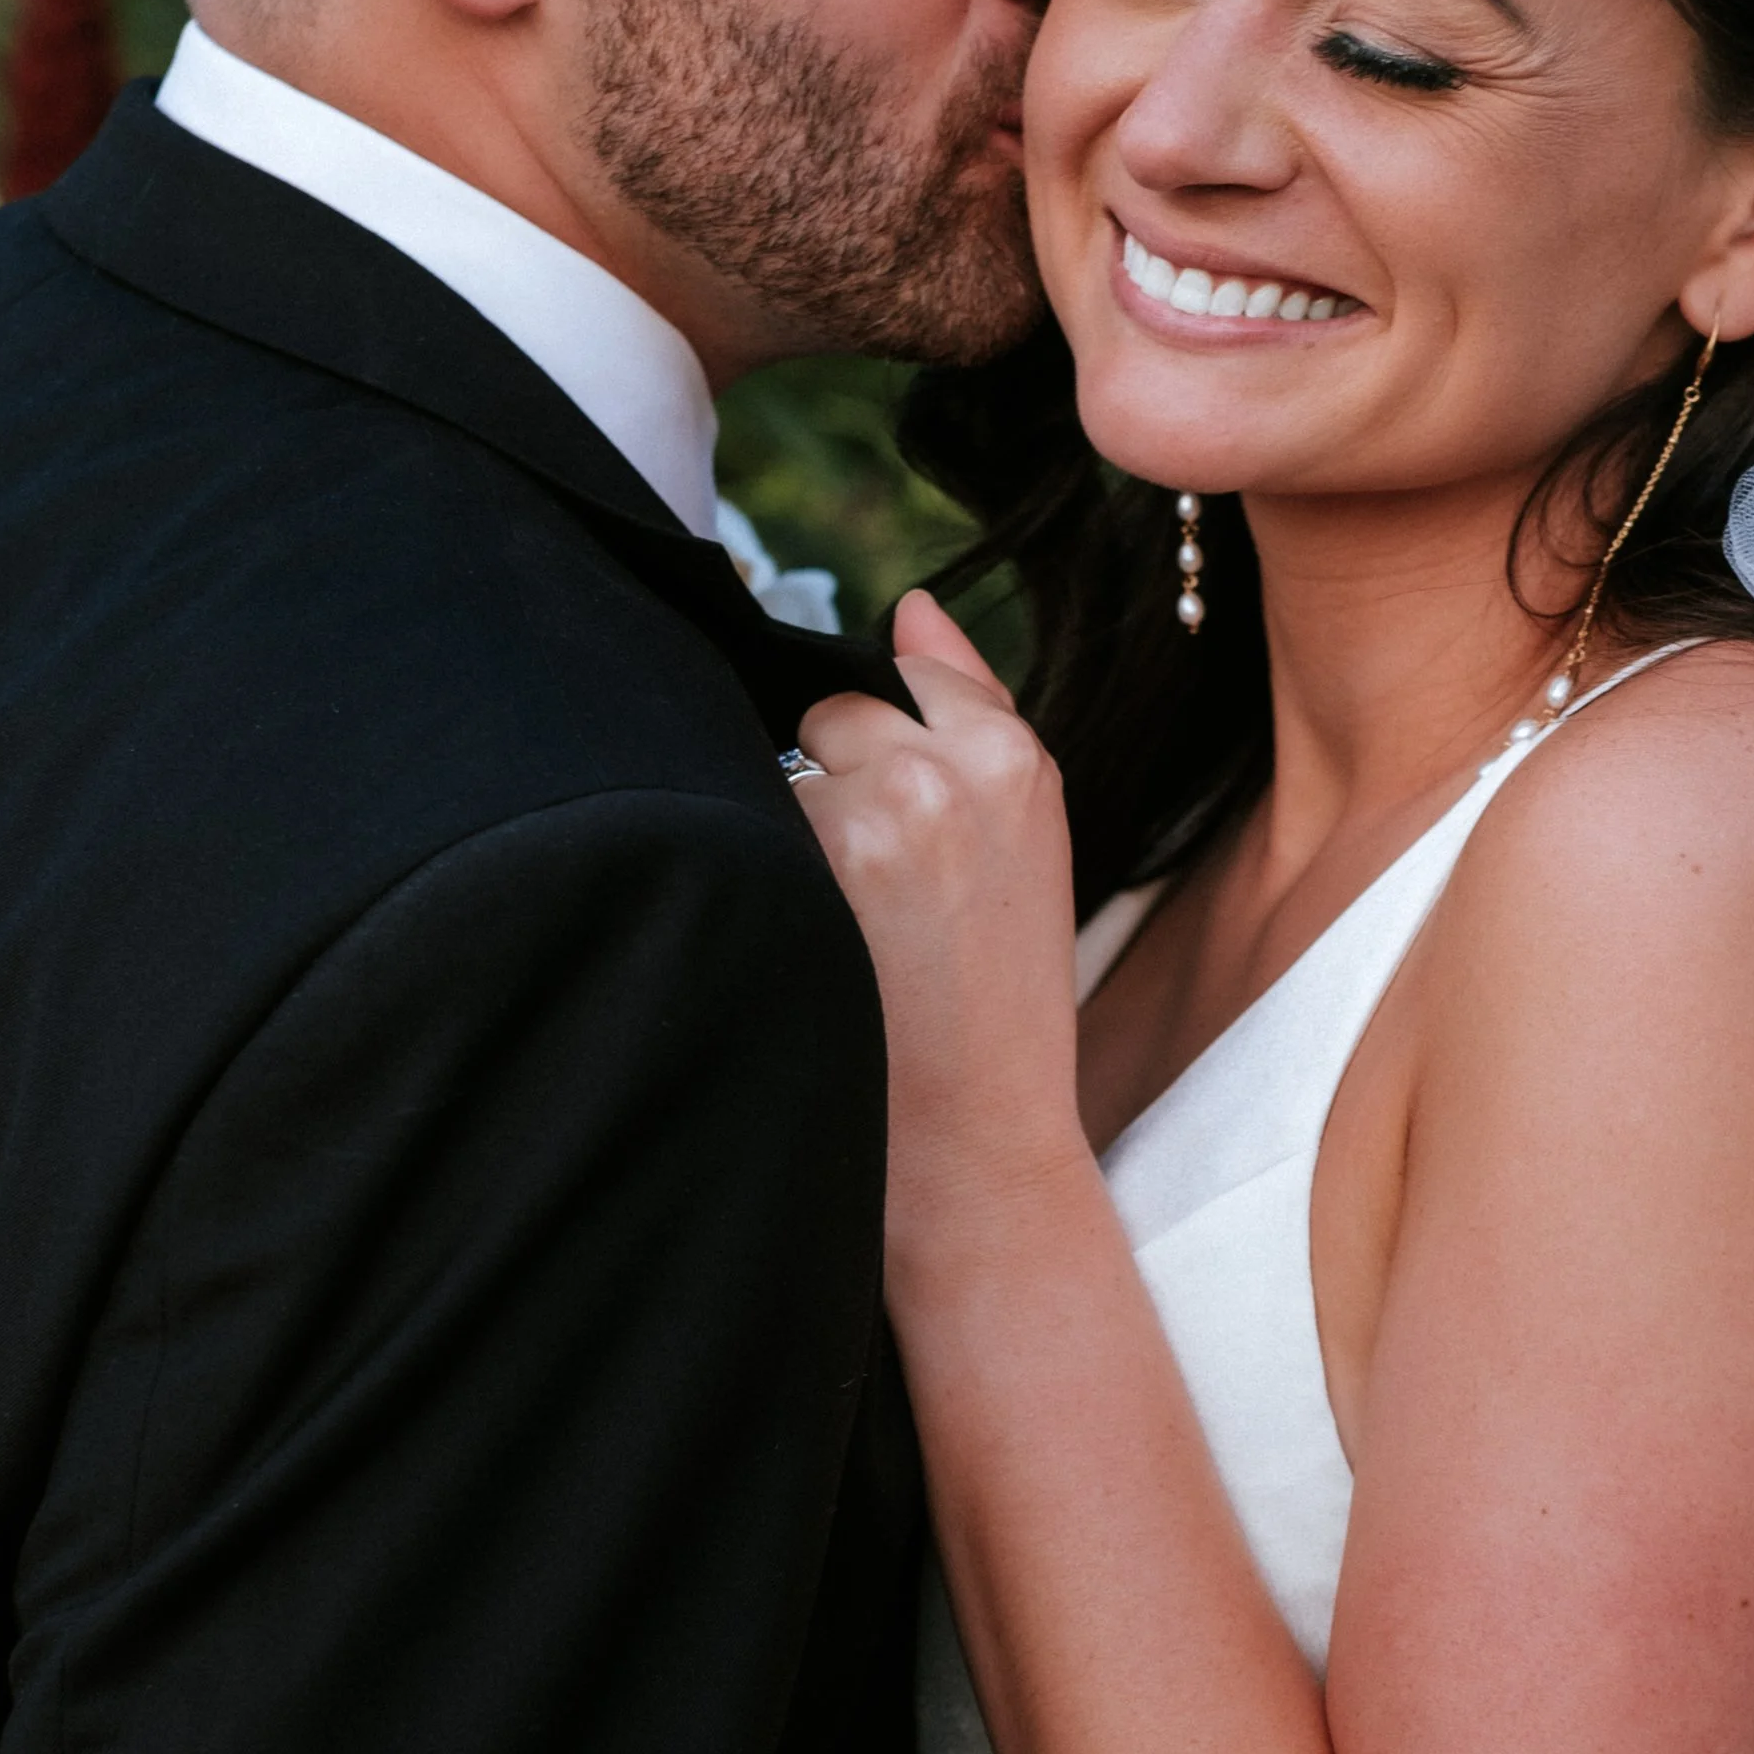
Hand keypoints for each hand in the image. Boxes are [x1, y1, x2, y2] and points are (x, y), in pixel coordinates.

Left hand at [792, 592, 1086, 1264]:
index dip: (875, 752)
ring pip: (771, 768)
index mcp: (1016, 759)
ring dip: (777, 833)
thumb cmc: (993, 1010)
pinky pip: (730, 819)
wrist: (975, 1151)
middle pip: (825, 711)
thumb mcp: (1023, 850)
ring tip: (831, 934)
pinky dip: (741, 872)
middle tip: (862, 903)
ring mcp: (870, 812)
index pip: (902, 677)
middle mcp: (946, 770)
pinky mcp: (803, 866)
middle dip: (824, 785)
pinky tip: (789, 945)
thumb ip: (969, 713)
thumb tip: (910, 603)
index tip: (886, 833)